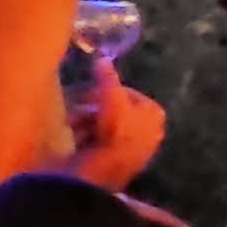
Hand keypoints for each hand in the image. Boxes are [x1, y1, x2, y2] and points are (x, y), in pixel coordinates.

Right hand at [77, 64, 164, 183]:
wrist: (109, 169)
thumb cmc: (116, 130)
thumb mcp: (112, 97)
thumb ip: (107, 77)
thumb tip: (102, 58)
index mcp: (154, 112)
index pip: (125, 92)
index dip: (104, 90)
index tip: (85, 94)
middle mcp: (150, 129)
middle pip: (114, 109)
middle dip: (91, 108)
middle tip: (75, 108)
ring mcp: (136, 147)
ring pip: (105, 125)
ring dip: (85, 123)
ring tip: (72, 126)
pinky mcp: (120, 161)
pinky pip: (101, 142)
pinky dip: (88, 138)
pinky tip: (77, 140)